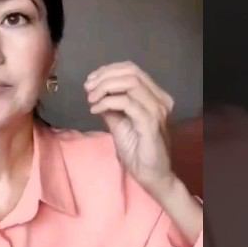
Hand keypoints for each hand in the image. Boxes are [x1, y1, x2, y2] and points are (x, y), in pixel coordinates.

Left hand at [85, 61, 175, 195]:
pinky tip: (96, 110)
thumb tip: (95, 92)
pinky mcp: (150, 123)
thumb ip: (110, 107)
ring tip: (91, 99)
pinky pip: (127, 103)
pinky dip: (107, 102)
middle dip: (104, 77)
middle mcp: (160, 99)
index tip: (90, 81)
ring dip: (105, 88)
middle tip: (88, 89)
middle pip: (131, 72)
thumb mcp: (119, 124)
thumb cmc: (137, 152)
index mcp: (155, 96)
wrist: (151, 176)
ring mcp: (157, 110)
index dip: (108, 70)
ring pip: (130, 83)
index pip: (132, 70)